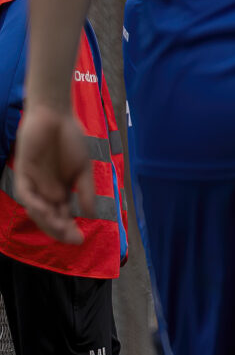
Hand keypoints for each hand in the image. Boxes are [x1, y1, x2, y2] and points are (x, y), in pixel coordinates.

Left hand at [8, 103, 95, 244]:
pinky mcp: (23, 172)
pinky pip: (25, 193)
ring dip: (46, 220)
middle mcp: (46, 190)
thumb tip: (90, 215)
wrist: (56, 116)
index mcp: (61, 190)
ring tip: (61, 227)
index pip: (63, 216)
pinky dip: (34, 203)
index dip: (70, 229)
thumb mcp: (83, 169)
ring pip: (36, 209)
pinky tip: (45, 209)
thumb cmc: (71, 139)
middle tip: (73, 238)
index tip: (81, 239)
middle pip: (49, 217)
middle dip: (59, 230)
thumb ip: (85, 191)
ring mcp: (34, 182)